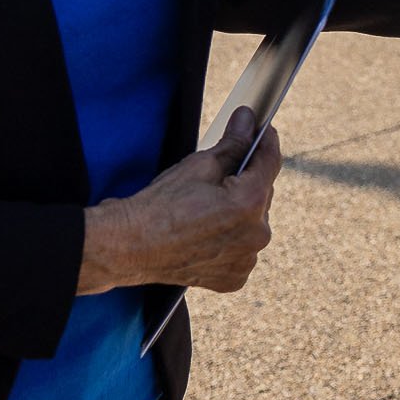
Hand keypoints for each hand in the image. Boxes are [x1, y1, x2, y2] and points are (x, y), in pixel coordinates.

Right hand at [79, 108, 281, 294]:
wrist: (129, 246)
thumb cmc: (159, 205)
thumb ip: (233, 143)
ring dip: (241, 211)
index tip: (263, 131)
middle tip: (225, 170)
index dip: (266, 142)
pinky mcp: (233, 277)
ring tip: (209, 206)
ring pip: (253, 223)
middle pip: (263, 195)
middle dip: (247, 179)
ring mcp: (245, 260)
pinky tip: (207, 231)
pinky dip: (231, 238)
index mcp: (250, 204)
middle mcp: (256, 236)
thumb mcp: (200, 165)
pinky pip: (242, 249)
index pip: (270, 163)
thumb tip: (248, 121)